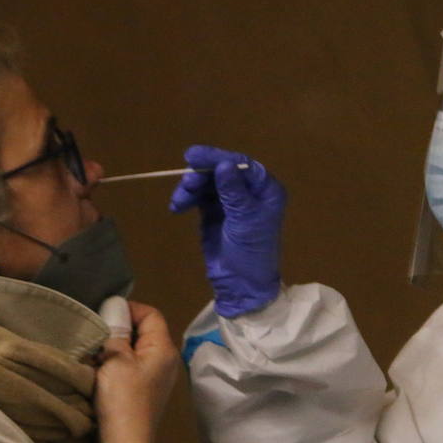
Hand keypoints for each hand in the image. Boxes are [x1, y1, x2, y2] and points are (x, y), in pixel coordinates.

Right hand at [95, 301, 178, 442]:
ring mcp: (158, 376)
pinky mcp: (148, 390)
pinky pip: (134, 366)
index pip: (151, 314)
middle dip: (120, 329)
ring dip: (116, 347)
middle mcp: (167, 360)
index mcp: (164, 348)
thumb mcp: (115, 359)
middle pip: (145, 331)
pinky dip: (118, 363)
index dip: (128, 309)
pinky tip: (101, 370)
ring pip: (137, 349)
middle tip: (97, 334)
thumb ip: (116, 330)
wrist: (126, 442)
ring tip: (96, 352)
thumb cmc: (122, 398)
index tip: (104, 315)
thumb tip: (115, 308)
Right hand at [169, 144, 286, 317]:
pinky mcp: (214, 212)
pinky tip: (177, 206)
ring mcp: (230, 201)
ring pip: (207, 182)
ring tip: (180, 201)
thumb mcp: (245, 220)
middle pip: (221, 170)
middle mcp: (249, 191)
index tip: (194, 157)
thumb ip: (234, 192)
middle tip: (186, 182)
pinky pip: (199, 196)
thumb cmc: (251, 253)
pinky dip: (187, 197)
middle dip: (201, 174)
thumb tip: (224, 163)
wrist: (240, 286)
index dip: (217, 158)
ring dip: (191, 187)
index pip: (241, 165)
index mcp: (265, 190)